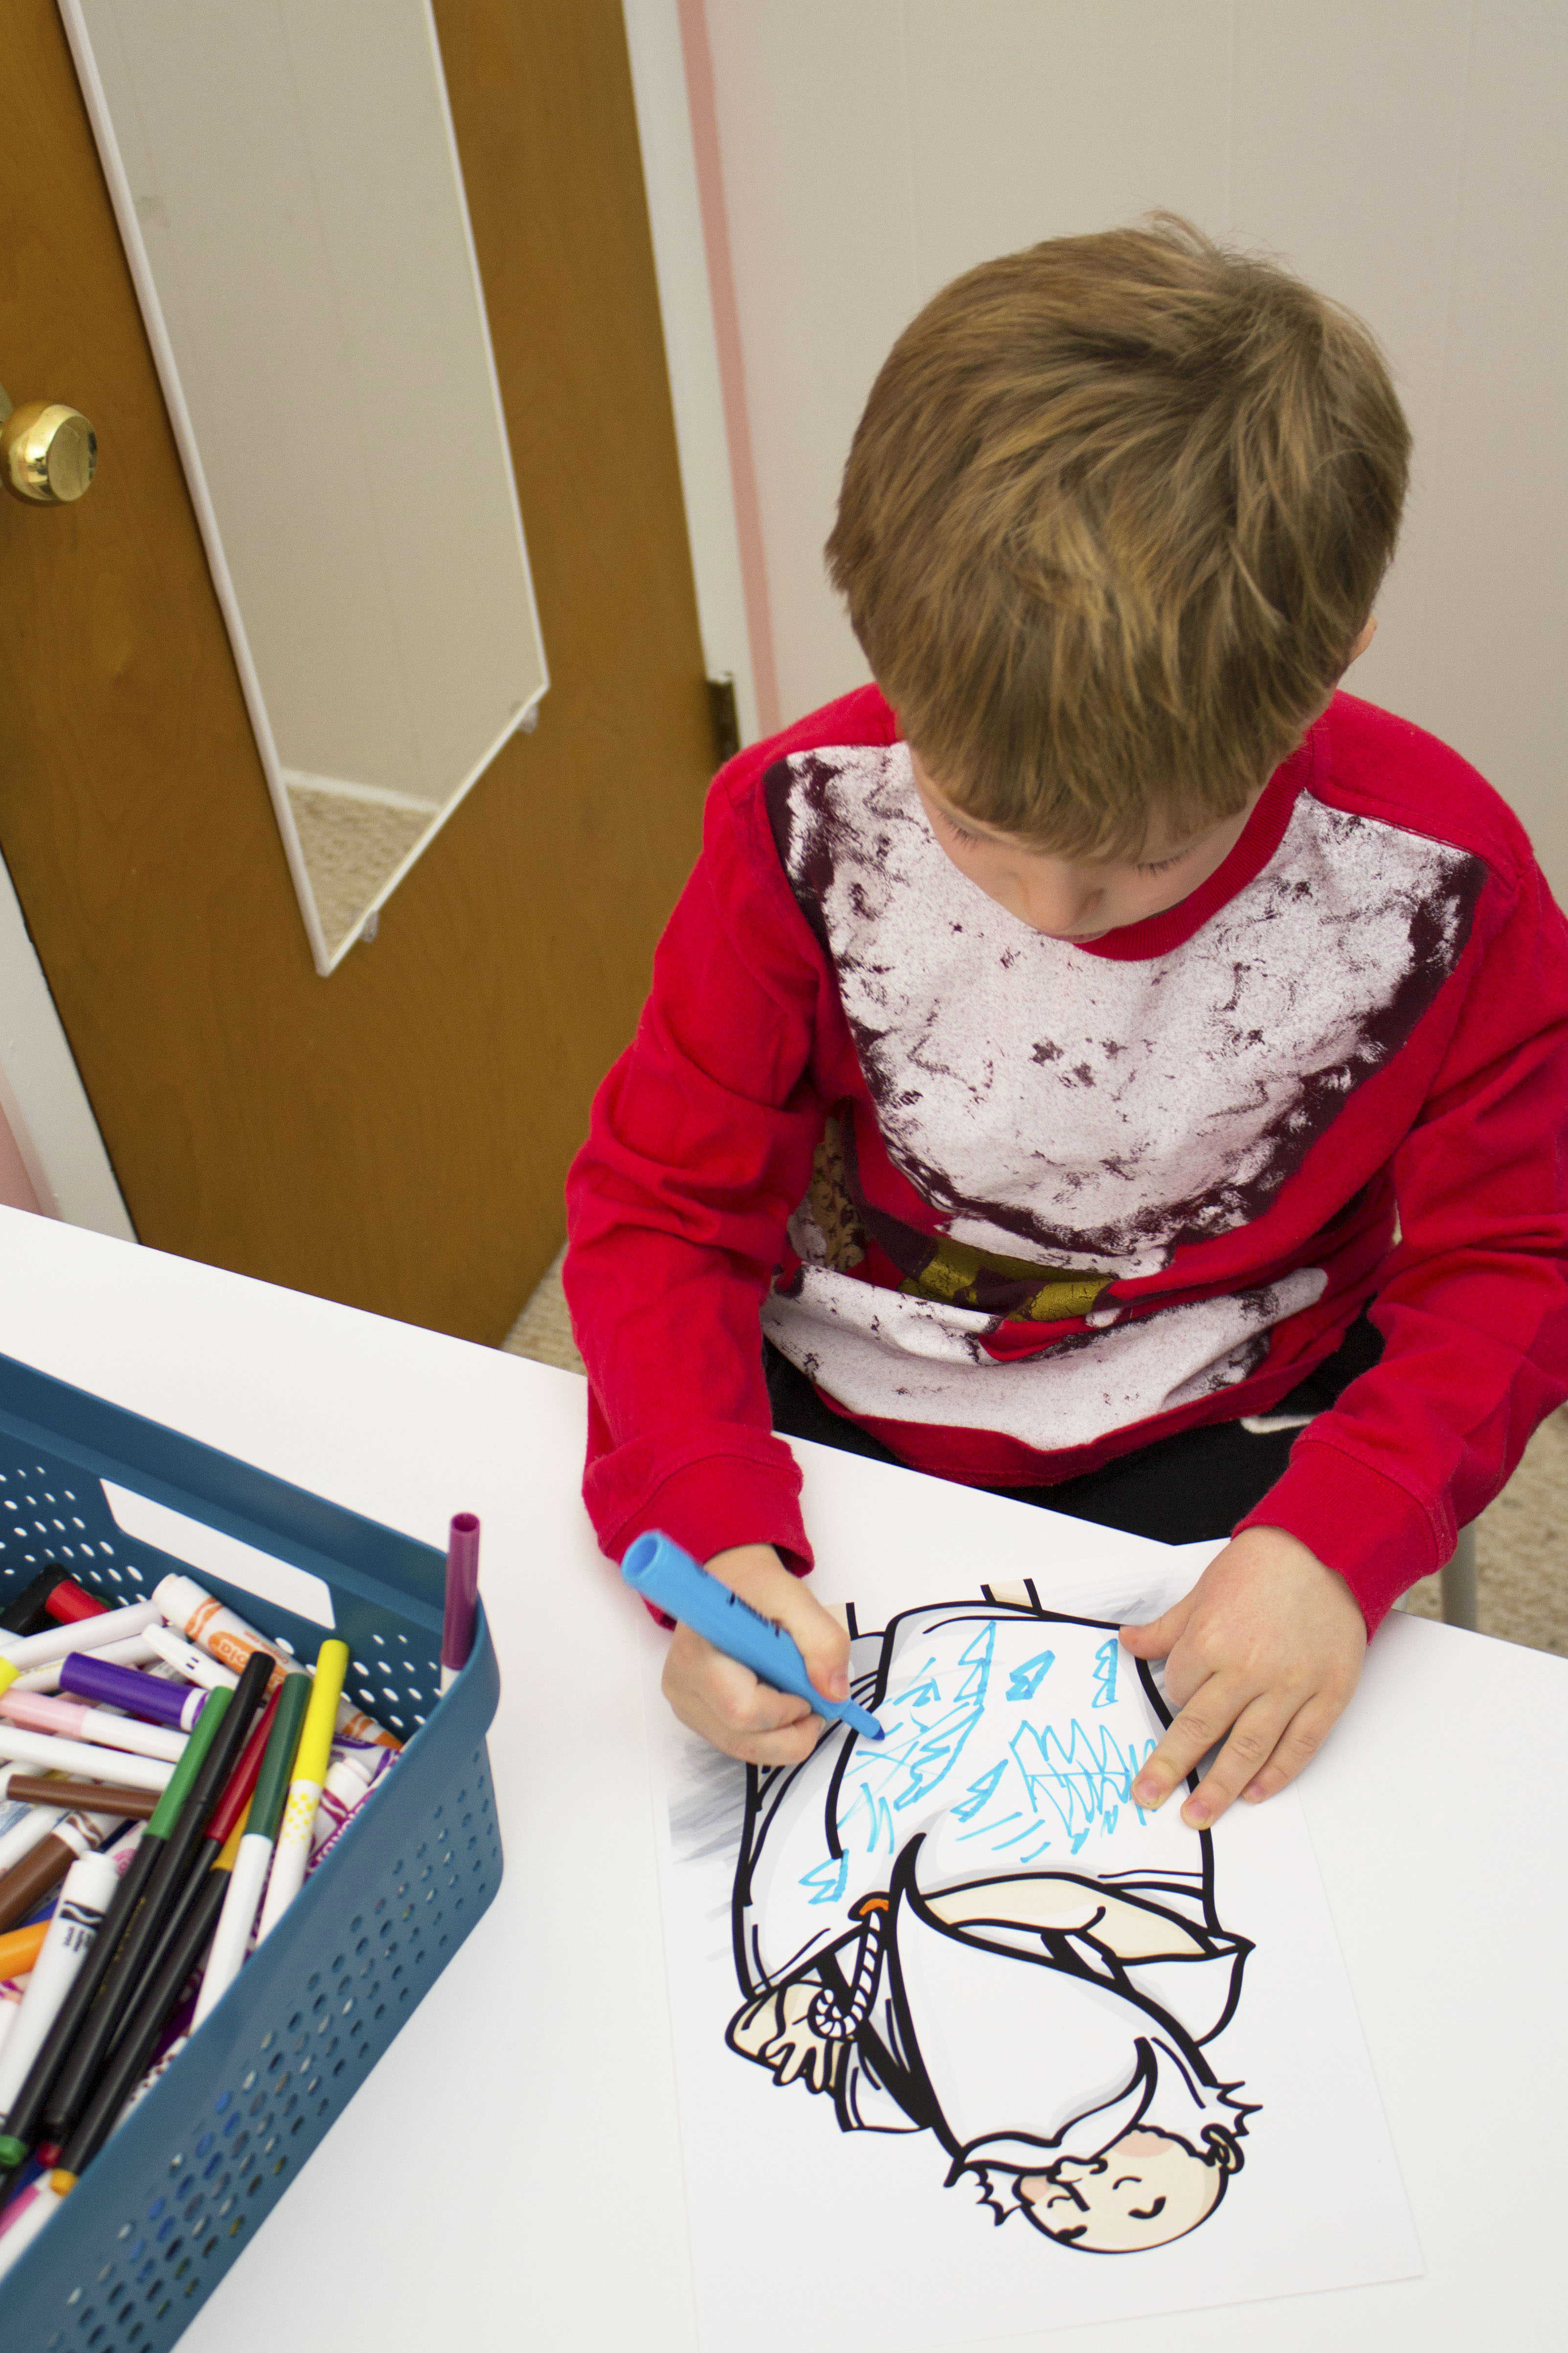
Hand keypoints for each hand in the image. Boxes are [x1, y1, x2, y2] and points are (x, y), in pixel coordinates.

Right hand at [661, 1543, 850, 1765]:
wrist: (729, 1584)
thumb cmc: (758, 1589)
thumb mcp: (798, 1601)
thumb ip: (824, 1642)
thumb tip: (834, 1694)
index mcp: (697, 1650)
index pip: (741, 1708)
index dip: (786, 1711)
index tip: (811, 1690)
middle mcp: (682, 1683)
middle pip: (743, 1739)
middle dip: (792, 1733)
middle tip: (815, 1706)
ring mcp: (685, 1704)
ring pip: (743, 1749)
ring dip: (783, 1737)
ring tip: (798, 1700)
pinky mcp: (695, 1716)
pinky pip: (739, 1744)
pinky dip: (769, 1735)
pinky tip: (777, 1703)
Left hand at [1118, 1526, 1366, 1826]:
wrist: (1326, 1549)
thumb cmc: (1261, 1566)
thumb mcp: (1203, 1592)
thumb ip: (1167, 1629)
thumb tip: (1128, 1644)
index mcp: (1210, 1641)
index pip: (1178, 1688)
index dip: (1176, 1694)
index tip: (1182, 1695)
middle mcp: (1247, 1670)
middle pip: (1201, 1730)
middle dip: (1171, 1769)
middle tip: (1147, 1798)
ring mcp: (1291, 1687)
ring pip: (1249, 1749)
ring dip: (1220, 1787)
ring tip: (1198, 1816)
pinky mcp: (1328, 1695)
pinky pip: (1299, 1745)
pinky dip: (1277, 1773)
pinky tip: (1256, 1793)